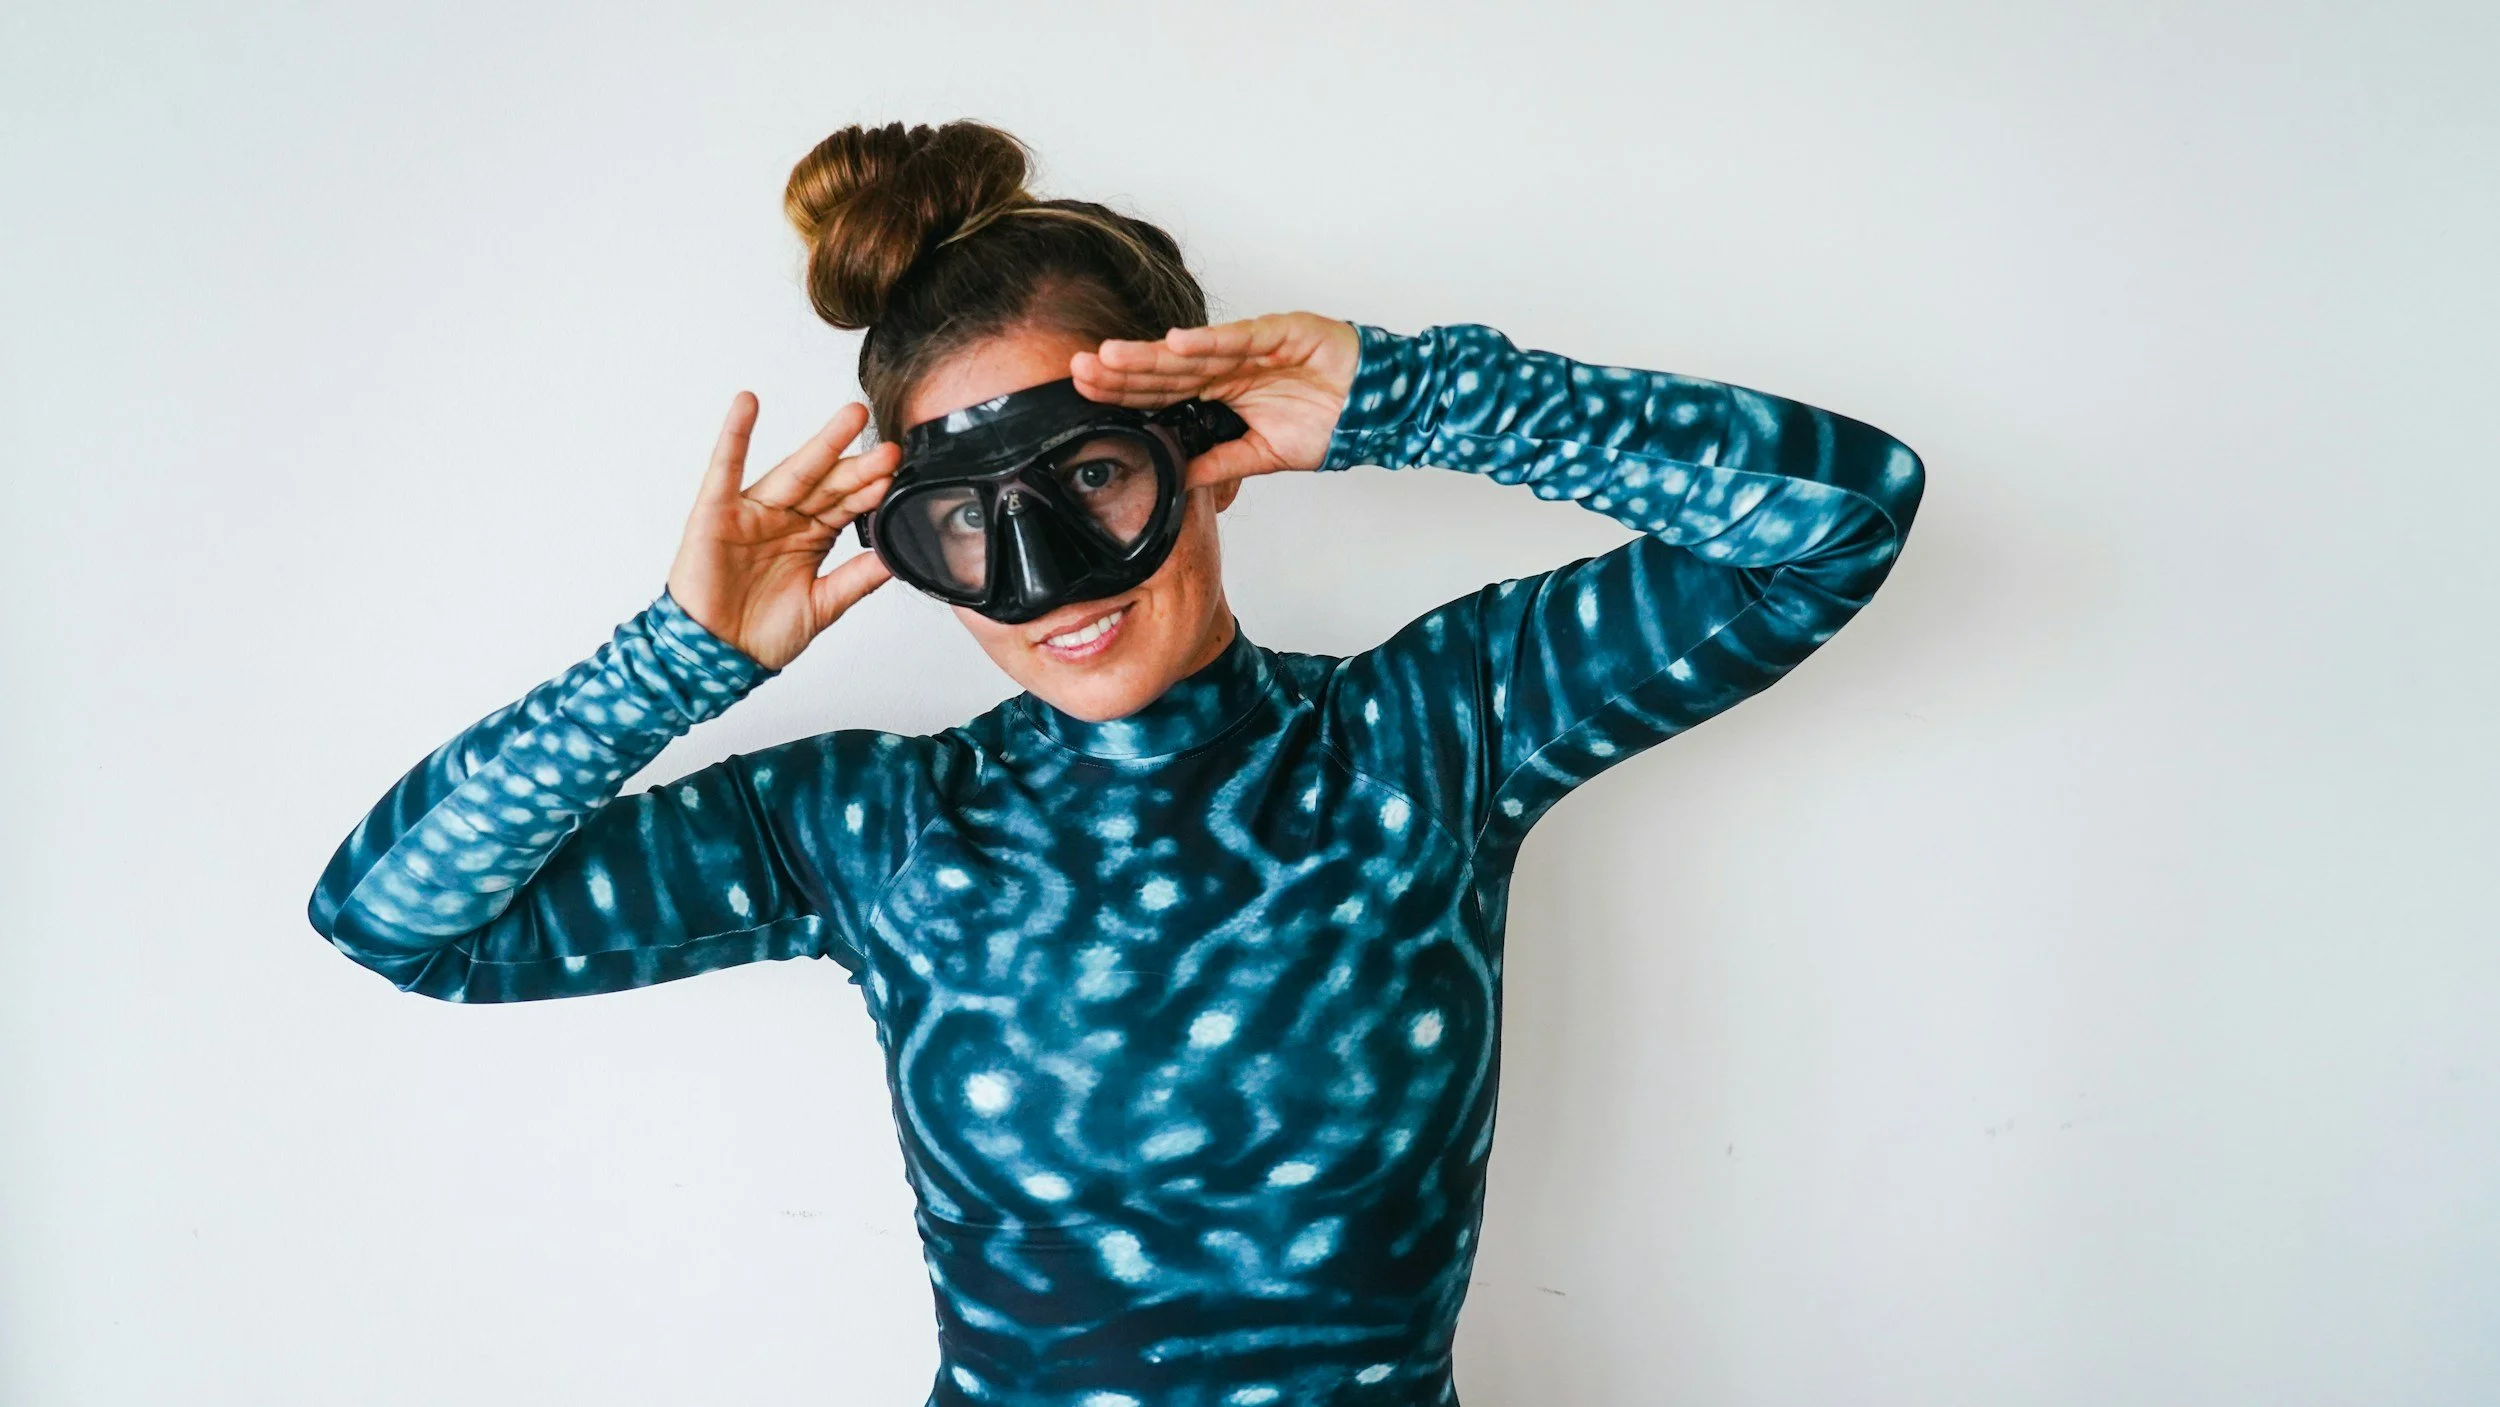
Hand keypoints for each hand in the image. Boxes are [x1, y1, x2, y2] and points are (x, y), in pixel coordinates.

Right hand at [665, 395, 898, 670]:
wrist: (715, 656)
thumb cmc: (760, 633)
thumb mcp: (823, 605)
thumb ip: (856, 579)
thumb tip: (896, 558)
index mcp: (811, 537)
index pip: (848, 506)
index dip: (873, 491)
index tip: (901, 474)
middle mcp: (785, 519)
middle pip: (829, 485)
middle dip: (860, 466)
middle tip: (891, 448)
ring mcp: (753, 512)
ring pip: (793, 472)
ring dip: (822, 443)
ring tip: (851, 417)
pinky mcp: (716, 512)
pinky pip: (725, 469)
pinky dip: (734, 435)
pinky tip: (747, 404)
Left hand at [1071, 312, 1360, 487]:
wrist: (1378, 409)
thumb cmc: (1326, 422)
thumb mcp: (1261, 455)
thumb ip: (1220, 465)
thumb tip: (1177, 482)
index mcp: (1221, 388)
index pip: (1162, 390)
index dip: (1124, 392)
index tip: (1084, 394)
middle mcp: (1231, 363)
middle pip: (1166, 367)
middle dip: (1122, 371)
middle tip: (1078, 371)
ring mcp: (1256, 346)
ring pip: (1194, 350)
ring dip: (1152, 354)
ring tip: (1110, 356)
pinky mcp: (1286, 333)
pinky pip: (1244, 338)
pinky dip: (1213, 340)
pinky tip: (1177, 343)